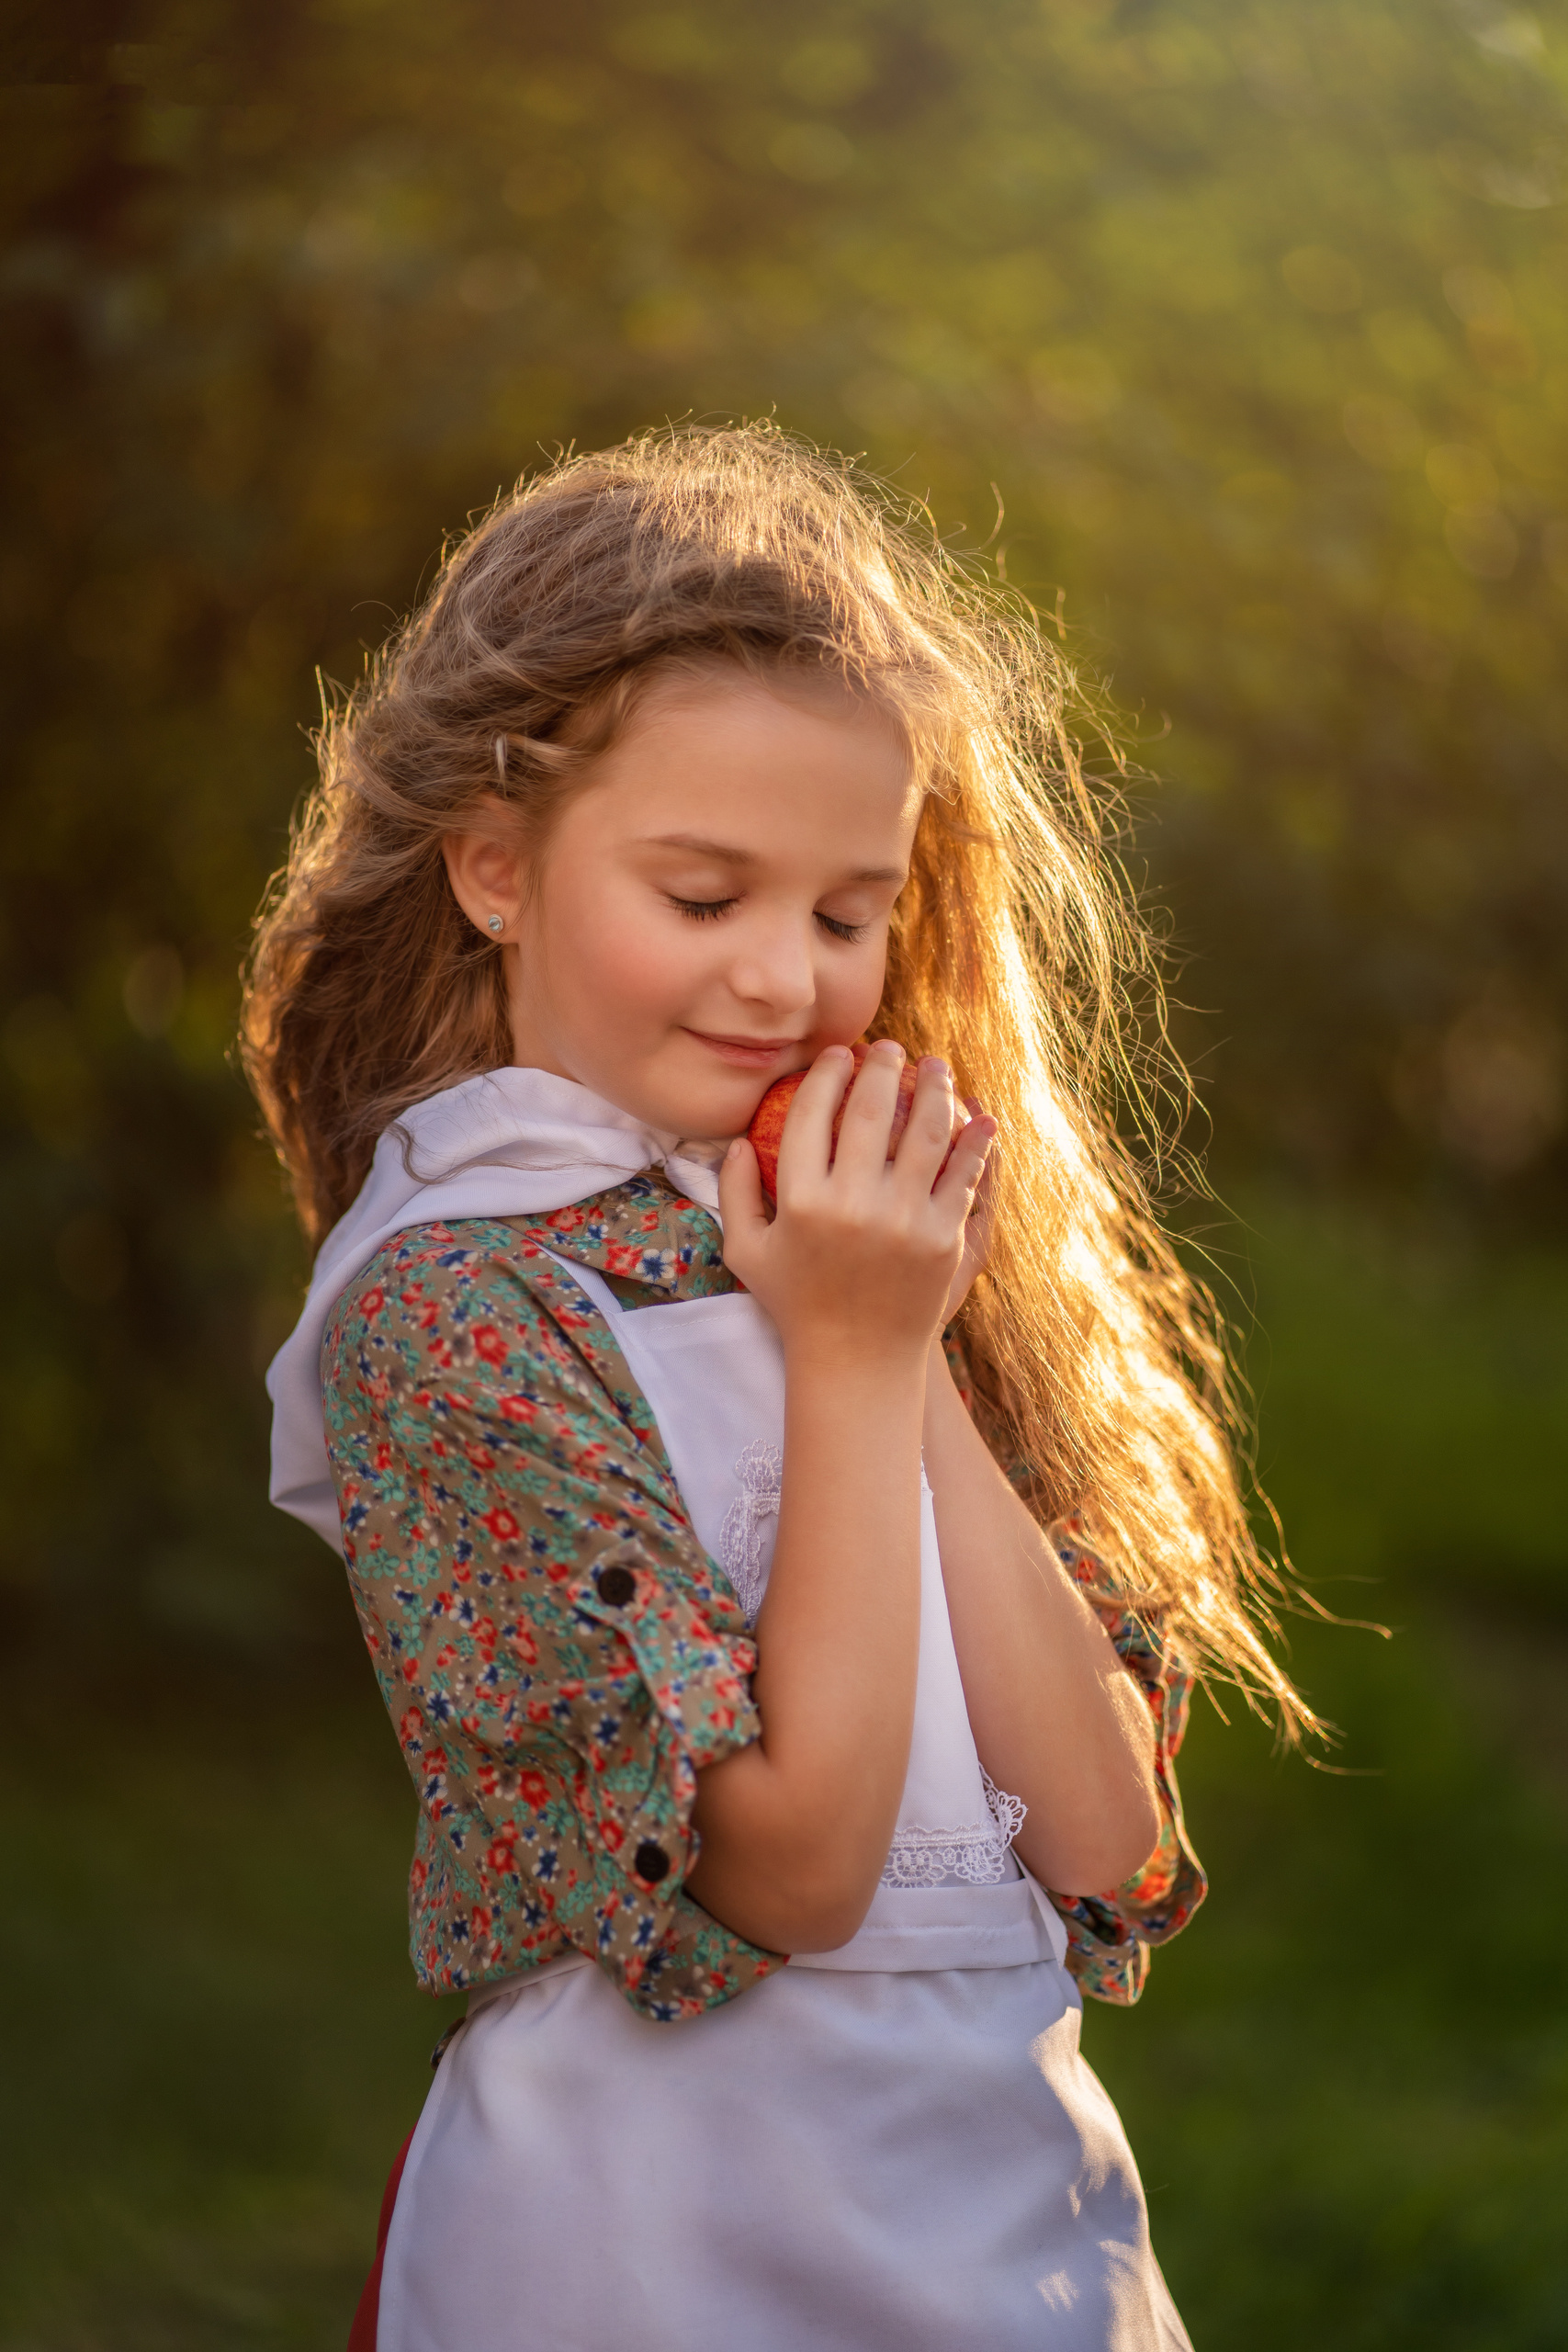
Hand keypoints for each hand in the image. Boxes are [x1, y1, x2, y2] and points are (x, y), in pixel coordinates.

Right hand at [719, 1041, 996, 1370]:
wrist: (858, 1364)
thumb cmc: (797, 1305)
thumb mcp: (747, 1253)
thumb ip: (734, 1194)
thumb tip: (735, 1140)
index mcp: (801, 1201)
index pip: (812, 1114)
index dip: (827, 1074)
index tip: (840, 1054)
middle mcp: (851, 1204)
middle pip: (871, 1110)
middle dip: (883, 1065)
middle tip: (891, 1048)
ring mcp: (902, 1220)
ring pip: (925, 1132)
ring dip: (935, 1088)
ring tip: (937, 1067)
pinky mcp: (943, 1238)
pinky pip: (962, 1175)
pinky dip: (975, 1140)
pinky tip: (979, 1116)